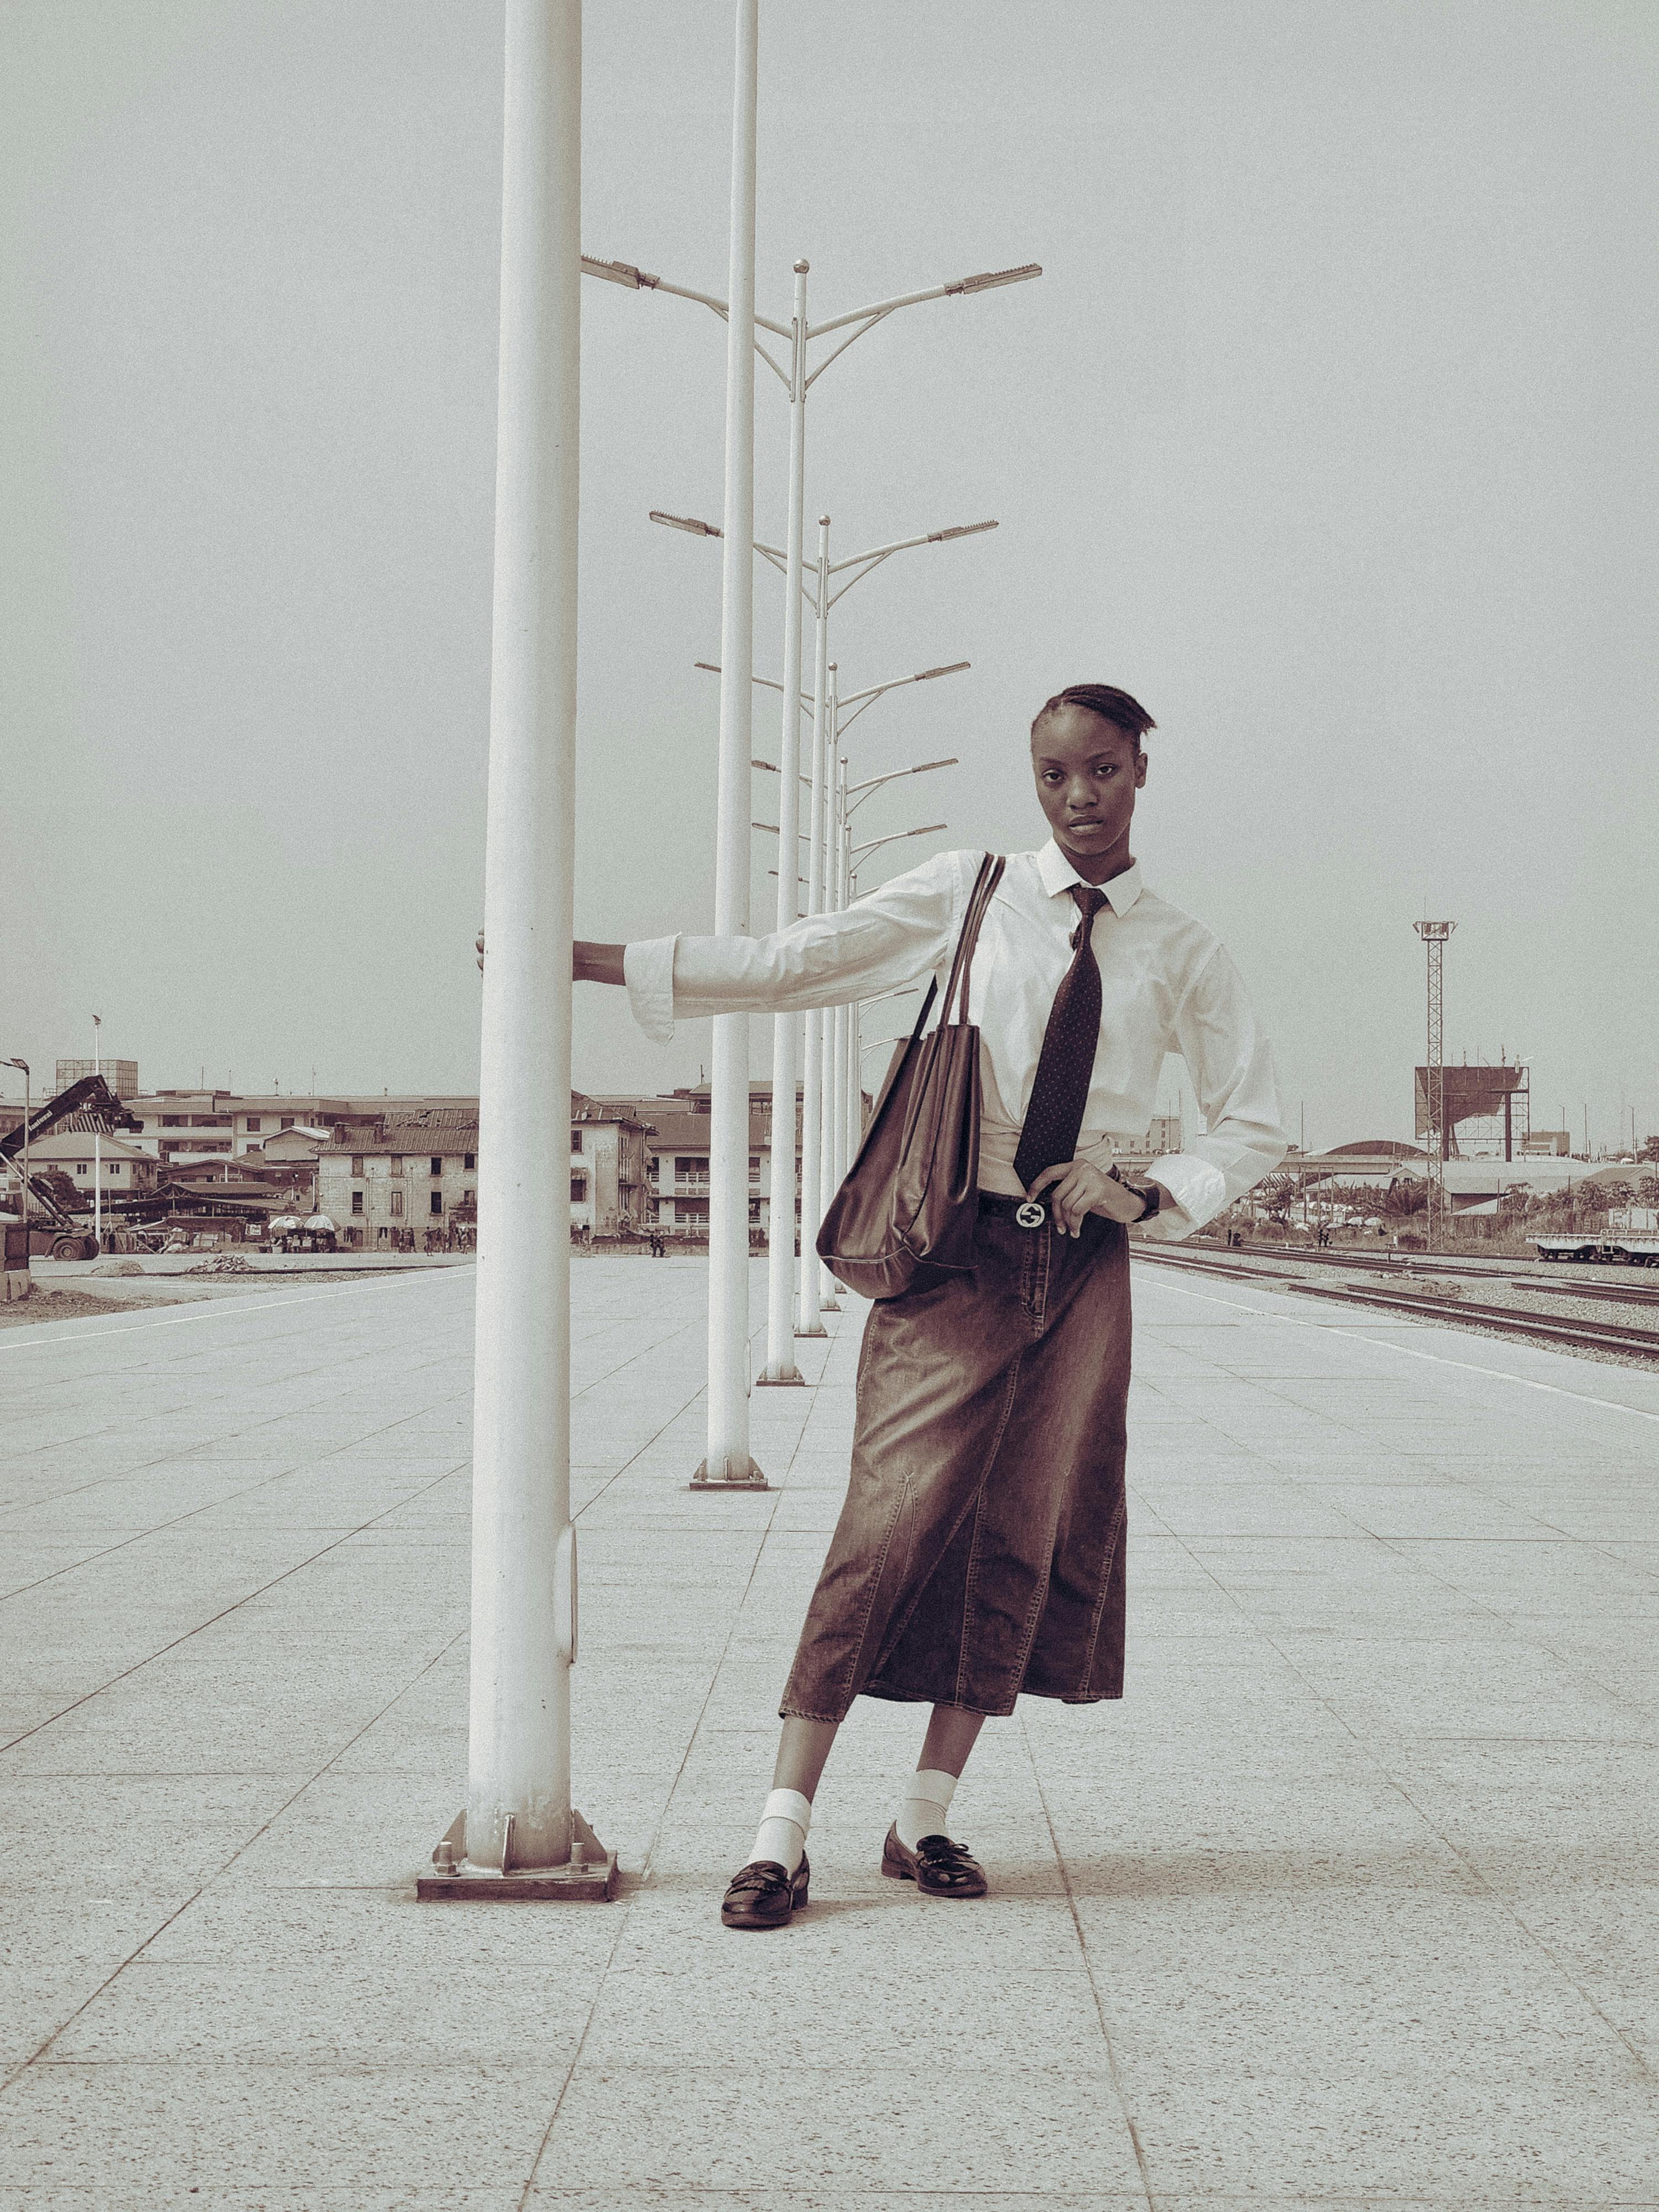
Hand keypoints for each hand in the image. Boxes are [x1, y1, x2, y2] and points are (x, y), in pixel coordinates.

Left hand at [1027, 1159, 1144, 1236]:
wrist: (1129, 1203)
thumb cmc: (1104, 1199)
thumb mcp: (1083, 1191)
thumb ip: (1068, 1191)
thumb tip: (1045, 1203)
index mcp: (1077, 1165)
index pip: (1049, 1172)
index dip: (1036, 1186)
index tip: (1030, 1199)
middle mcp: (1082, 1168)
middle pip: (1057, 1194)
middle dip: (1056, 1215)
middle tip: (1060, 1227)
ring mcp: (1091, 1177)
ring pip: (1067, 1204)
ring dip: (1068, 1222)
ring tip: (1072, 1229)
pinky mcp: (1098, 1190)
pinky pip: (1077, 1211)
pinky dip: (1075, 1223)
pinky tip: (1078, 1229)